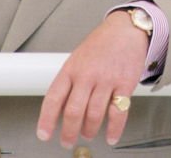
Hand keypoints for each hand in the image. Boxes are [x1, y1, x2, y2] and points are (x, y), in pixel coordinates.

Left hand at [37, 10, 148, 148]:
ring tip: (87, 134)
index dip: (46, 120)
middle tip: (67, 141)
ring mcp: (106, 80)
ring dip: (89, 130)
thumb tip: (59, 109)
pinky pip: (118, 112)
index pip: (53, 98)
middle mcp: (87, 75)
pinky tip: (110, 136)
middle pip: (73, 111)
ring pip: (94, 114)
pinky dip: (114, 129)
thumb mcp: (77, 59)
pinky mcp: (125, 84)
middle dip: (68, 132)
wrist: (126, 30)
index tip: (44, 135)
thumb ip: (69, 82)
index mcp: (71, 69)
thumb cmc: (101, 44)